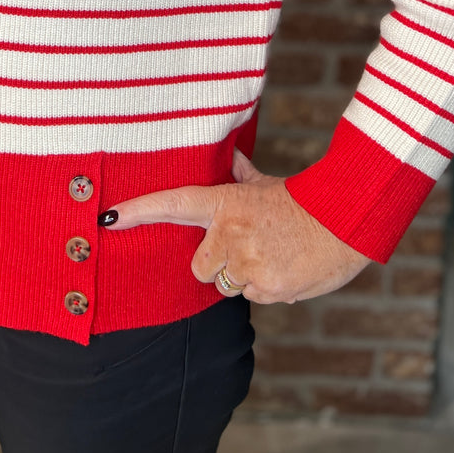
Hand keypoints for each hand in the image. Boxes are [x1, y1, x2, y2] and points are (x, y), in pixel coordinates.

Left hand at [102, 149, 368, 303]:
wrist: (346, 222)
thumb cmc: (305, 202)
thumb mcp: (267, 184)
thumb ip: (240, 175)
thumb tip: (227, 155)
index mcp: (225, 204)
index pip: (172, 203)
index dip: (137, 211)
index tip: (107, 218)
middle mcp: (229, 235)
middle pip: (198, 266)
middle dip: (217, 263)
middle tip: (247, 247)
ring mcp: (247, 264)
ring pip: (225, 285)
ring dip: (242, 277)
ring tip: (271, 256)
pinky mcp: (267, 289)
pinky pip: (252, 297)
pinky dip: (266, 289)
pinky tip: (285, 269)